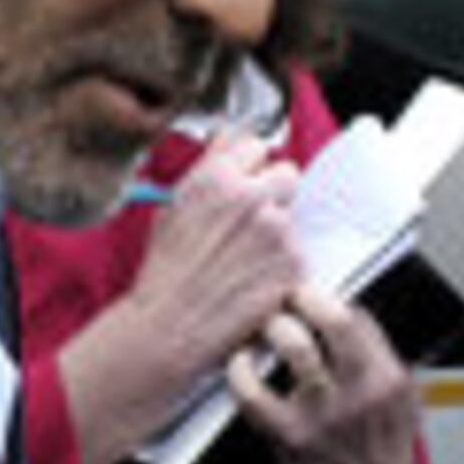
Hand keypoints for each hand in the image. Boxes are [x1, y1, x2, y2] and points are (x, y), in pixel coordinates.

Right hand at [138, 136, 307, 365]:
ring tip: (244, 258)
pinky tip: (253, 278)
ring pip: (291, 214)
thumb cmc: (166, 271)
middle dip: (272, 192)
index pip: (256, 147)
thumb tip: (229, 138)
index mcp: (218, 177)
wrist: (171, 326)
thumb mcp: (173, 206)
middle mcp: (251, 197)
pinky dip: (282, 263)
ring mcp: (277, 230)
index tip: (242, 186)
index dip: (248, 169)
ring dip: (276, 230)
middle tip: (250, 221)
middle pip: (286, 173)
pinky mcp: (292, 263)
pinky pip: (298, 250)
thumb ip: (207, 166)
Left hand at [232, 285, 417, 463]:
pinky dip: (240, 370)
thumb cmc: (376, 447)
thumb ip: (380, 358)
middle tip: (287, 298)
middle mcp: (361, 392)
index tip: (309, 299)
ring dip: (275, 327)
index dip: (327, 301)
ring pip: (296, 347)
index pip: (357, 316)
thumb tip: (345, 310)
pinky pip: (253, 392)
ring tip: (267, 327)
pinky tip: (240, 363)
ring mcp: (325, 414)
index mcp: (389, 379)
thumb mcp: (401, 401)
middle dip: (304, 297)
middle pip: (335, 320)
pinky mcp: (290, 435)